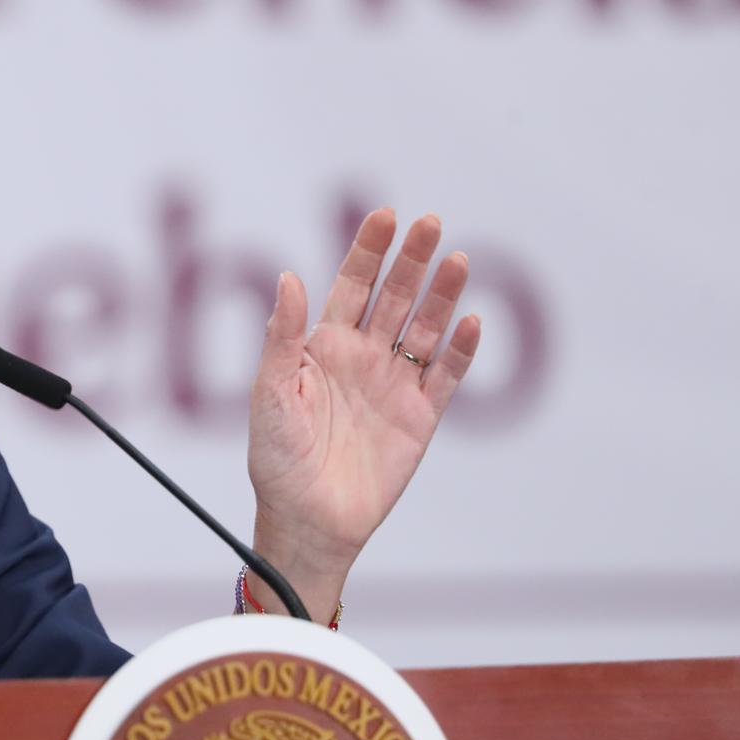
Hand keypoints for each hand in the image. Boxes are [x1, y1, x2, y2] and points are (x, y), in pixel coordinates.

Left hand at [246, 208, 479, 619]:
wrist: (307, 522)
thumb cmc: (276, 460)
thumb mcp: (269, 394)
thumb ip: (283, 337)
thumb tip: (290, 276)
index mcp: (324, 347)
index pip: (352, 286)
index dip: (368, 251)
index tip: (385, 217)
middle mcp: (363, 358)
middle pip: (394, 297)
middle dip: (412, 260)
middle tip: (431, 222)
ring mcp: (394, 386)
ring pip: (425, 329)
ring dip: (442, 295)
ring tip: (459, 259)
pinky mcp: (420, 419)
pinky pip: (444, 377)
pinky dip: (459, 349)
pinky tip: (470, 320)